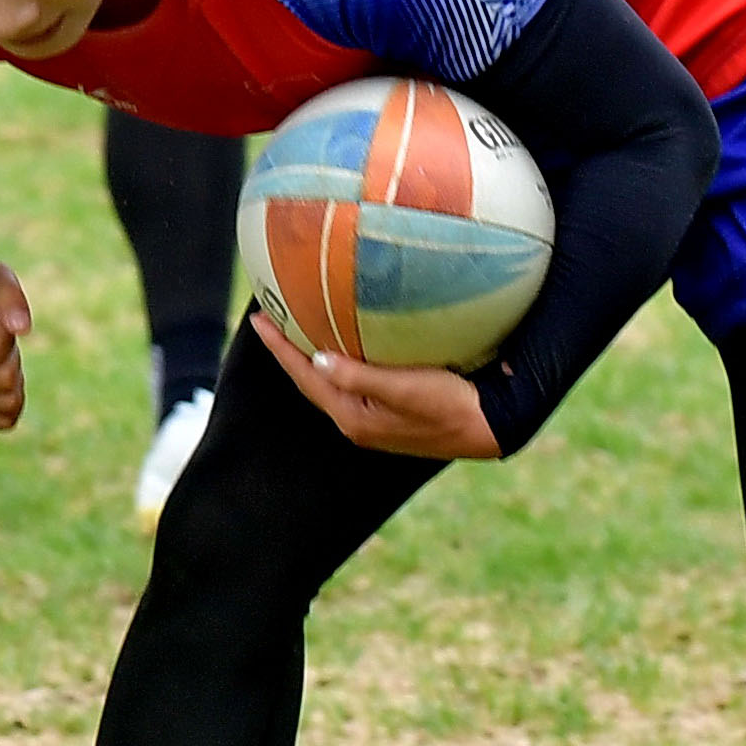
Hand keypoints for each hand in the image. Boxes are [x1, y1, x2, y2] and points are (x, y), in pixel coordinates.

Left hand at [250, 312, 500, 460]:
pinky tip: (341, 344)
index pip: (305, 376)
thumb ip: (360, 376)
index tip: (258, 318)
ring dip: (310, 356)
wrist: (488, 427)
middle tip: (269, 318)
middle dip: (288, 350)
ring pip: (329, 381)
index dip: (280, 348)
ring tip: (296, 328)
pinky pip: (350, 381)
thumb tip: (317, 359)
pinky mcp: (388, 413)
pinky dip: (337, 361)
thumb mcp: (405, 388)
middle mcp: (356, 420)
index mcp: (353, 416)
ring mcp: (371, 419)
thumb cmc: (450, 405)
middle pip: (310, 380)